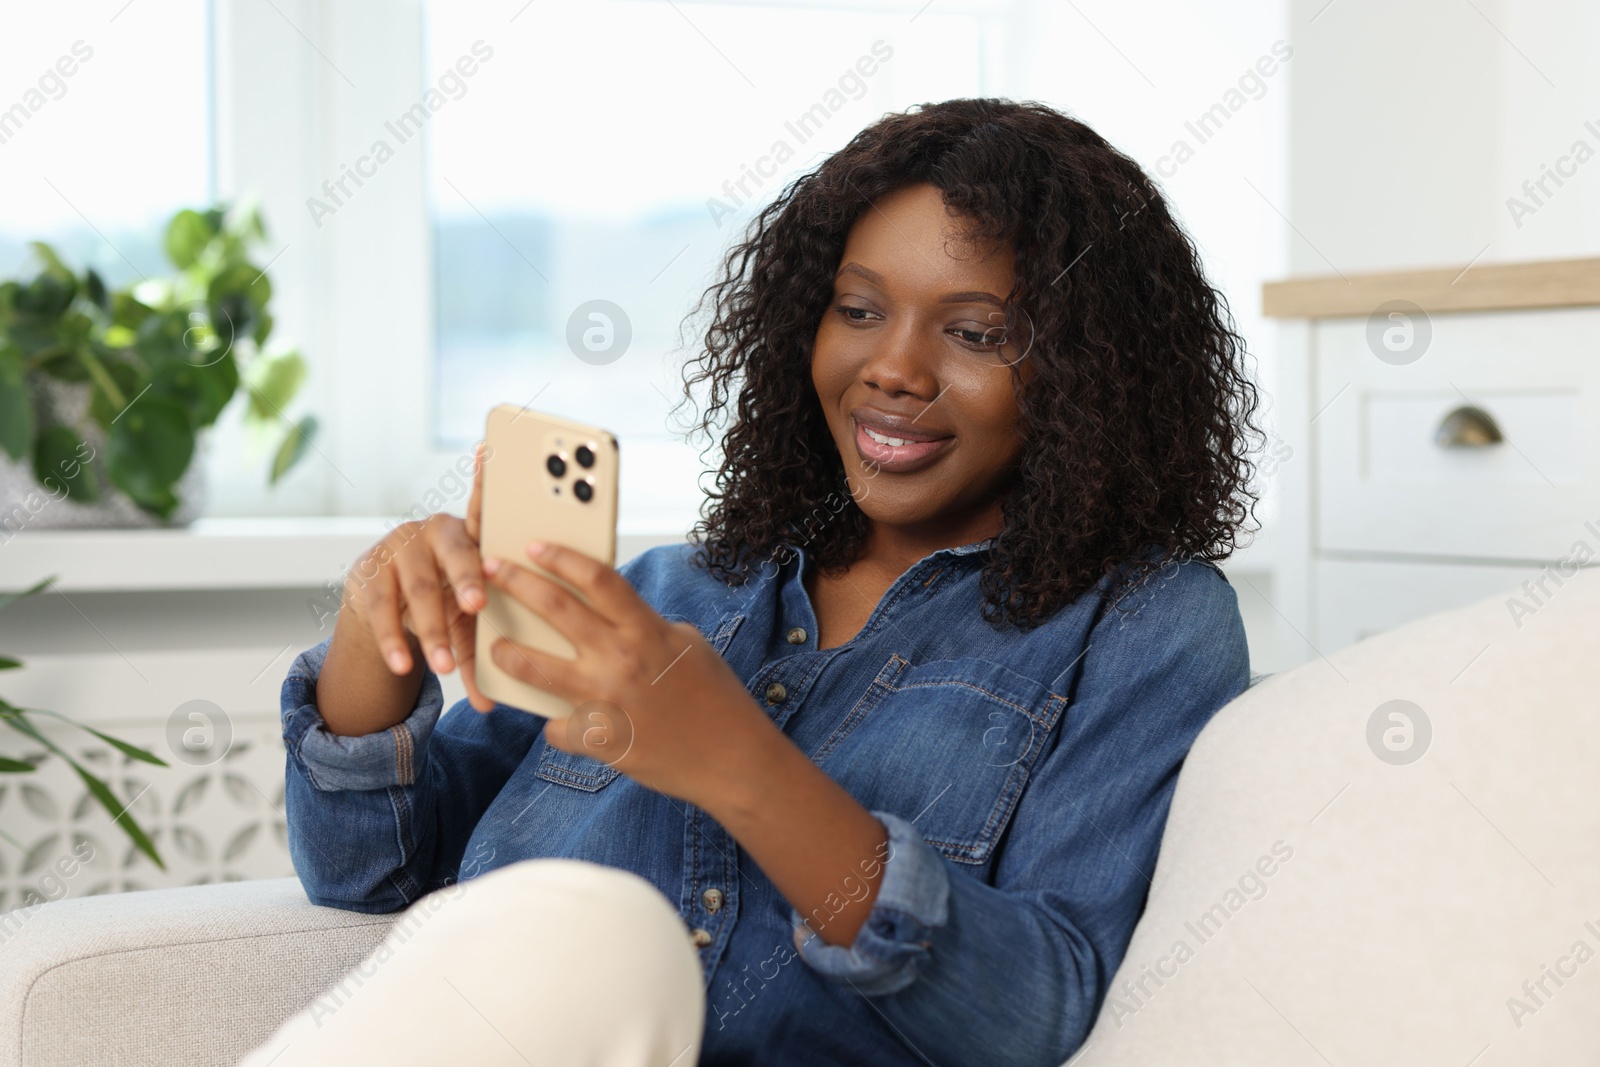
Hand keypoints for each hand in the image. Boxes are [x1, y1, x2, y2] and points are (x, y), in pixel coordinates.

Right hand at [343, 441, 494, 711]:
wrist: (384, 607)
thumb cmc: (442, 606)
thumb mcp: (466, 622)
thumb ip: (483, 654)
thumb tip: (498, 706)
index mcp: (470, 537)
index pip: (482, 508)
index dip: (486, 482)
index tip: (488, 455)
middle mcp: (435, 535)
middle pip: (454, 552)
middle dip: (466, 578)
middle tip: (477, 604)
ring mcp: (399, 552)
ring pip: (416, 590)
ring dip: (431, 631)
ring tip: (445, 667)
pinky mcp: (368, 576)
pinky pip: (381, 610)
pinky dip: (393, 640)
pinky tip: (404, 663)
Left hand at [480, 540, 776, 804]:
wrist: (733, 759)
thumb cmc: (718, 699)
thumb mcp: (689, 646)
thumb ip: (649, 627)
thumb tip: (615, 620)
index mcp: (647, 630)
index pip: (597, 578)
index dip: (561, 557)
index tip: (535, 547)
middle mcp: (621, 658)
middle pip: (556, 609)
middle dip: (518, 584)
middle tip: (492, 571)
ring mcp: (606, 700)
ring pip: (535, 668)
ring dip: (508, 654)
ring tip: (496, 648)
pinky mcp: (599, 740)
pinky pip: (558, 728)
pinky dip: (557, 726)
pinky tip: (559, 725)